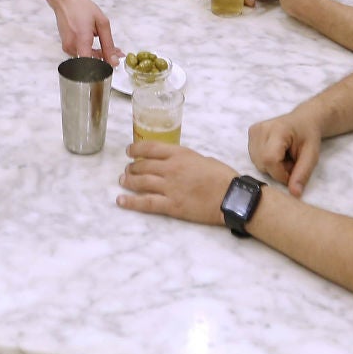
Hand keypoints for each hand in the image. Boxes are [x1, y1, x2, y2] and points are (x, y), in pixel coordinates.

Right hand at [50, 0, 120, 62]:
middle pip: (90, 63)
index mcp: (81, 40)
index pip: (92, 66)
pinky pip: (81, 54)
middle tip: (117, 53)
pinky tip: (97, 44)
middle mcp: (71, 47)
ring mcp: (67, 48)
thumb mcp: (102, 23)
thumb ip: (108, 44)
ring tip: (109, 47)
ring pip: (86, 59)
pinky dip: (90, 52)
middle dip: (105, 59)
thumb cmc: (82, 8)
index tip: (114, 62)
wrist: (65, 1)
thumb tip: (114, 61)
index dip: (104, 67)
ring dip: (99, 55)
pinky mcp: (66, 47)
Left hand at [117, 142, 237, 226]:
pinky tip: (121, 201)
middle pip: (143, 166)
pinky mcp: (171, 205)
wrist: (231, 196)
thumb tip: (176, 164)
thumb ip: (186, 160)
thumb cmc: (223, 177)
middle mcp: (171, 169)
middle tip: (127, 169)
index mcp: (180, 154)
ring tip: (122, 181)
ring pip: (141, 182)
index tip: (129, 151)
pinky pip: (146, 203)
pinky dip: (131, 202)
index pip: (150, 148)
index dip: (136, 149)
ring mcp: (169, 187)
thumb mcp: (203, 159)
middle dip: (132, 167)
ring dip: (129, 181)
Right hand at [248, 110, 323, 196]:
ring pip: (257, 163)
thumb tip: (294, 194)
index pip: (270, 160)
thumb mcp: (312, 155)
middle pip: (262, 163)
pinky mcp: (251, 133)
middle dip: (277, 170)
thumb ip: (302, 174)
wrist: (303, 120)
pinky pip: (255, 157)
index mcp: (278, 129)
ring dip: (271, 166)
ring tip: (284, 156)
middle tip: (290, 161)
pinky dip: (266, 161)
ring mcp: (254, 130)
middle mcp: (261, 128)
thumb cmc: (308, 136)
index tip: (293, 172)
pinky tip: (276, 152)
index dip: (281, 173)